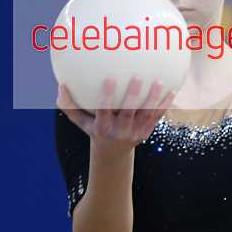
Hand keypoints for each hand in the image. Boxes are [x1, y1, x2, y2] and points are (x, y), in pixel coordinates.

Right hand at [56, 77, 174, 151]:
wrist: (113, 153)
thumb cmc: (94, 129)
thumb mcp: (81, 122)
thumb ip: (69, 106)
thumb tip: (60, 85)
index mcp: (103, 127)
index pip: (105, 111)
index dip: (108, 96)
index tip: (110, 79)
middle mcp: (120, 130)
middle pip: (128, 113)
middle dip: (133, 96)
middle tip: (138, 77)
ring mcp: (135, 132)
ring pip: (146, 115)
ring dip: (153, 99)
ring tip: (160, 82)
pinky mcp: (147, 132)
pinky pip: (157, 117)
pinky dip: (164, 105)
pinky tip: (172, 90)